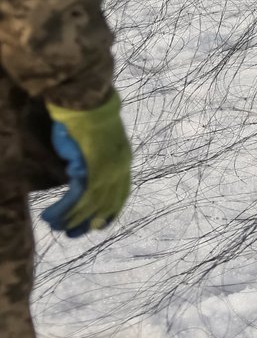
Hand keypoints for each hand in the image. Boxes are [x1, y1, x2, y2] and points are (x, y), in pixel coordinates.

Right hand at [41, 92, 130, 237]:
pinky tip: (50, 217)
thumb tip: (81, 174)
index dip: (111, 212)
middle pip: (106, 204)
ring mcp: (106, 171)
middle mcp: (119, 169)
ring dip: (71, 219)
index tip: (99, 226)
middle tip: (73, 234)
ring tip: (56, 227)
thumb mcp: (97, 143)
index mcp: (123, 162)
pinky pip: (75, 198)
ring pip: (89, 205)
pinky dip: (62, 210)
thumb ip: (94, 161)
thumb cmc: (88, 118)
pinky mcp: (88, 170)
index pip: (121, 194)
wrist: (87, 104)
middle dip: (89, 222)